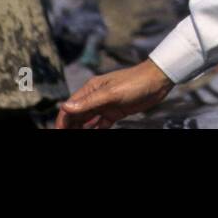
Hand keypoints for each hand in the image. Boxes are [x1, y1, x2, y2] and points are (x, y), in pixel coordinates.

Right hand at [54, 59, 173, 128]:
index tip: (59, 132)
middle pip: (77, 115)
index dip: (63, 121)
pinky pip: (100, 123)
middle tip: (66, 136)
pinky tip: (91, 134)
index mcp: (91, 88)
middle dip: (70, 126)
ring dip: (80, 129)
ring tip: (76, 137)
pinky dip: (94, 130)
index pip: (71, 107)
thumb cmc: (135, 82)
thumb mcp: (111, 93)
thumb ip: (89, 102)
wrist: (158, 81)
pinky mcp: (115, 111)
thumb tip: (65, 107)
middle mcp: (95, 96)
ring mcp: (105, 104)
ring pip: (87, 120)